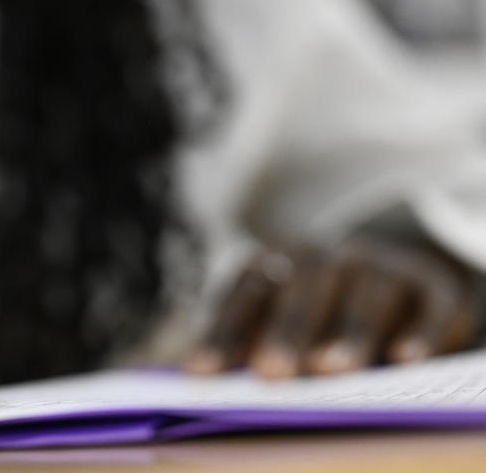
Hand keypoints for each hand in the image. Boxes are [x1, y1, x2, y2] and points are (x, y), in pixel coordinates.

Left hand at [185, 239, 481, 377]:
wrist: (398, 271)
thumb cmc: (321, 308)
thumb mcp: (281, 314)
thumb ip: (250, 340)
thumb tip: (206, 379)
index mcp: (280, 260)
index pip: (246, 292)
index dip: (223, 331)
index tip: (202, 372)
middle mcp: (330, 255)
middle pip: (304, 286)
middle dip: (286, 330)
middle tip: (271, 372)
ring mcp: (383, 265)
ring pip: (367, 292)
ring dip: (348, 331)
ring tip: (332, 371)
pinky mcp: (432, 285)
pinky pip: (428, 304)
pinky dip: (420, 330)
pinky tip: (406, 360)